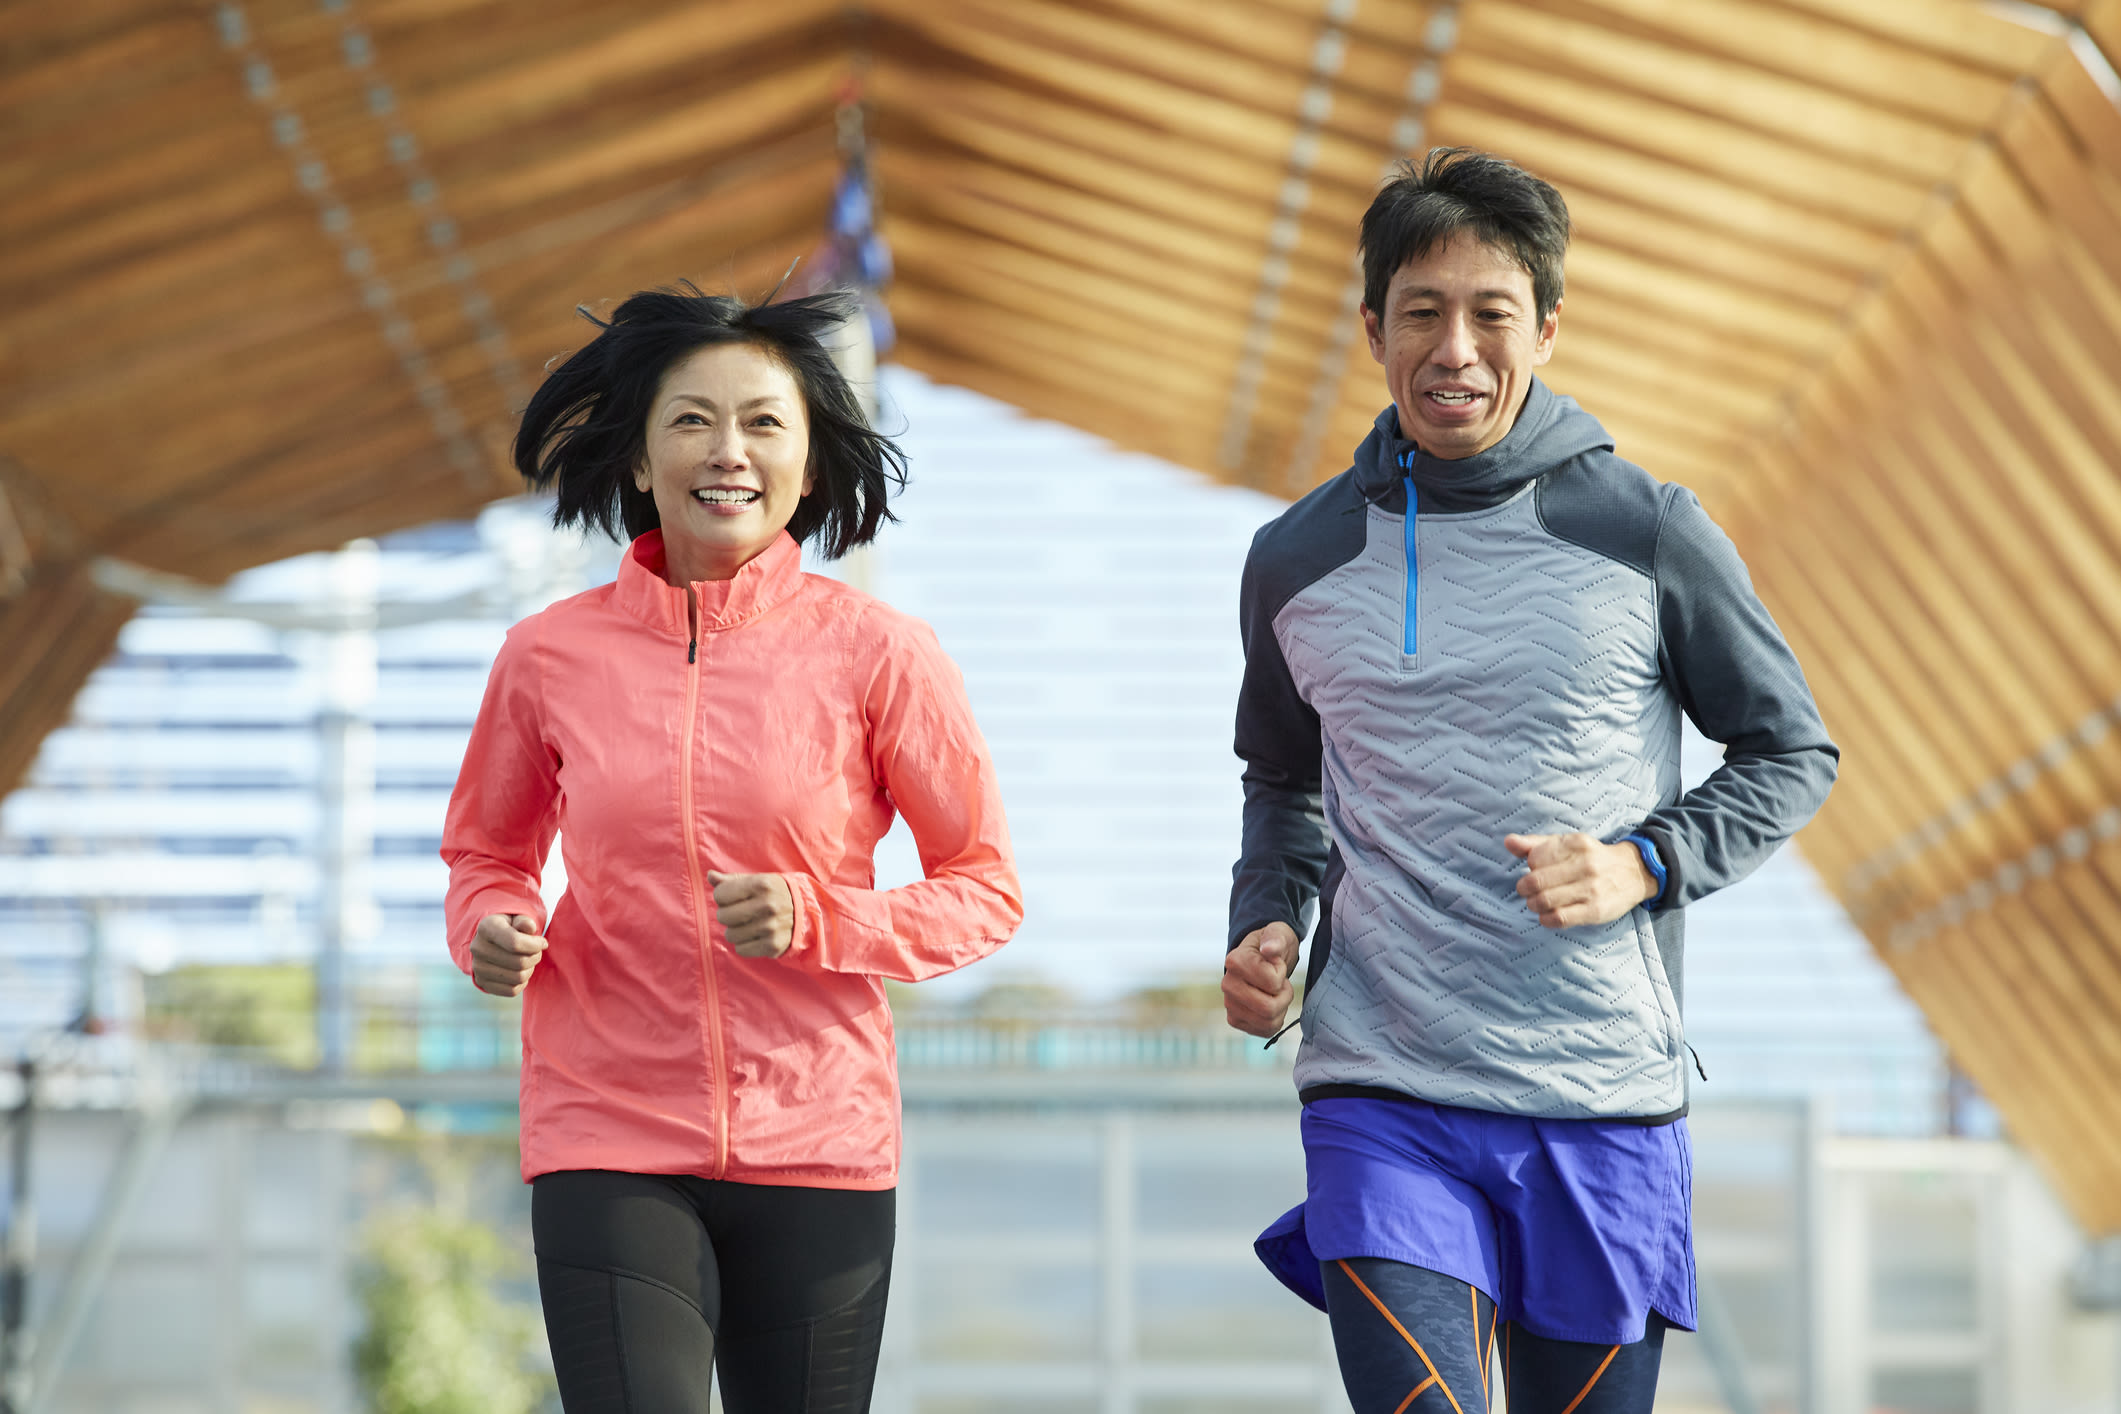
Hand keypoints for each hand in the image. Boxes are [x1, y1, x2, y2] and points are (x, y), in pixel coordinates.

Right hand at [471, 913, 546, 995]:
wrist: (491, 941)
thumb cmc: (510, 927)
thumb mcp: (516, 918)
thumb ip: (524, 921)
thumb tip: (530, 927)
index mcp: (486, 928)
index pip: (516, 943)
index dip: (535, 945)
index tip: (542, 943)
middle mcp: (478, 948)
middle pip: (520, 962)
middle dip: (535, 957)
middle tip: (536, 952)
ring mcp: (477, 968)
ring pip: (518, 978)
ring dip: (530, 970)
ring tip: (529, 961)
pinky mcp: (482, 983)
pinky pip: (512, 990)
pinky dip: (522, 983)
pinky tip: (521, 971)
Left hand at [709, 872, 794, 957]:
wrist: (806, 913)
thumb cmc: (774, 894)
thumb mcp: (758, 881)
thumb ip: (731, 880)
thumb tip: (710, 876)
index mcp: (762, 884)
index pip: (720, 894)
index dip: (723, 896)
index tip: (733, 898)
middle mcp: (767, 905)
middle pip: (723, 916)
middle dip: (727, 915)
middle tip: (740, 913)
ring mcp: (770, 927)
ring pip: (730, 935)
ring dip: (735, 931)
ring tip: (748, 924)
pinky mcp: (772, 945)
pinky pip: (741, 949)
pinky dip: (745, 944)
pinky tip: (755, 936)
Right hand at [1223, 921, 1300, 1036]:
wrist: (1262, 959)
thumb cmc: (1272, 944)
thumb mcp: (1278, 934)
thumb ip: (1275, 939)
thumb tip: (1269, 949)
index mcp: (1234, 961)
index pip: (1273, 982)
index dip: (1281, 973)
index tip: (1275, 963)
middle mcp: (1227, 985)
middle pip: (1268, 1008)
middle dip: (1284, 995)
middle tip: (1280, 982)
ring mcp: (1229, 1004)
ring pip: (1268, 1021)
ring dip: (1281, 1007)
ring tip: (1275, 992)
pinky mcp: (1235, 1020)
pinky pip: (1265, 1030)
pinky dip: (1275, 1019)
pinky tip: (1270, 1004)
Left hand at [1506, 833, 1656, 928]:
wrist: (1633, 872)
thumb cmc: (1591, 858)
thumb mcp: (1567, 844)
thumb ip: (1536, 843)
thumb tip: (1508, 842)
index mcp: (1575, 844)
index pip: (1535, 857)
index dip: (1529, 867)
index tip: (1534, 871)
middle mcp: (1584, 864)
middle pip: (1536, 881)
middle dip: (1525, 889)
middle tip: (1527, 891)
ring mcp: (1591, 888)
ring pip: (1545, 900)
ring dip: (1533, 904)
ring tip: (1536, 903)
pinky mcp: (1595, 910)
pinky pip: (1560, 918)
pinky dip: (1546, 919)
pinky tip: (1546, 915)